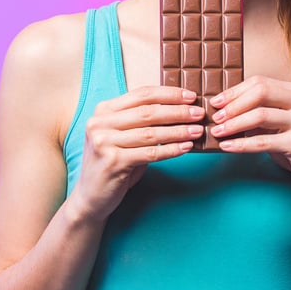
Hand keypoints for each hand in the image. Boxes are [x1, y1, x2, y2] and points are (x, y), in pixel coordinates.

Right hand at [70, 86, 205, 221]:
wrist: (91, 196)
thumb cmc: (113, 163)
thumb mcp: (123, 136)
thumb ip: (141, 122)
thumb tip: (180, 109)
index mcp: (103, 110)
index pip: (141, 94)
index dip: (169, 94)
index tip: (191, 96)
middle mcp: (100, 123)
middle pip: (148, 112)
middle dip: (178, 111)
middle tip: (199, 113)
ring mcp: (104, 142)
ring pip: (151, 133)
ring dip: (178, 131)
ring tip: (197, 130)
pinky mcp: (112, 161)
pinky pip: (150, 153)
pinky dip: (170, 150)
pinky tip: (185, 148)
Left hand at [209, 75, 290, 199]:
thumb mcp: (283, 122)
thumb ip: (262, 111)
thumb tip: (224, 108)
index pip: (260, 82)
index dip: (234, 91)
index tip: (216, 102)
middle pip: (260, 93)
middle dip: (233, 105)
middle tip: (215, 117)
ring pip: (260, 116)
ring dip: (234, 124)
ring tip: (217, 132)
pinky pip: (263, 142)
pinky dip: (242, 144)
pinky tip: (228, 147)